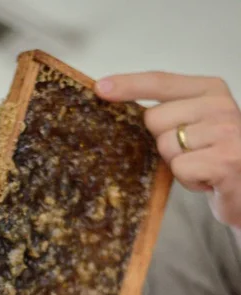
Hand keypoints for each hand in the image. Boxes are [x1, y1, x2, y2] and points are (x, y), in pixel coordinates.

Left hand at [96, 72, 240, 227]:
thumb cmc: (215, 157)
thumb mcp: (196, 125)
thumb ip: (170, 111)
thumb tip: (117, 102)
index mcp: (211, 89)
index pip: (161, 81)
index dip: (128, 85)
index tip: (101, 88)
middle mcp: (221, 105)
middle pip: (155, 119)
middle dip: (163, 142)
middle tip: (191, 153)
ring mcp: (225, 132)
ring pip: (165, 146)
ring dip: (177, 165)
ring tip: (201, 166)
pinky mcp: (225, 160)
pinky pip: (179, 169)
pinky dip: (188, 181)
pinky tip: (207, 180)